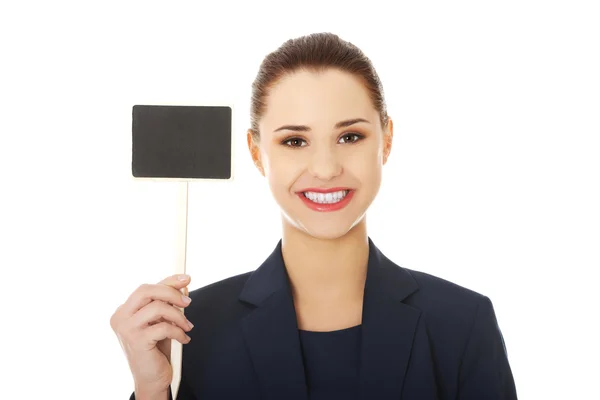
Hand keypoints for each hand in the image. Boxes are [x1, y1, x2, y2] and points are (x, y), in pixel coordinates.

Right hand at [110, 274, 193, 394]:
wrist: (151, 378)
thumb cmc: (155, 350)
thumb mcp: (161, 321)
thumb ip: (167, 302)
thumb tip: (183, 284)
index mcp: (124, 310)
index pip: (146, 288)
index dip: (168, 281)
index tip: (185, 279)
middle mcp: (120, 317)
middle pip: (146, 290)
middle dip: (171, 293)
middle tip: (188, 302)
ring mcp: (126, 328)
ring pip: (157, 307)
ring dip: (178, 316)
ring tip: (187, 326)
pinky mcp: (137, 340)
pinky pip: (164, 326)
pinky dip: (178, 331)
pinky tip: (183, 338)